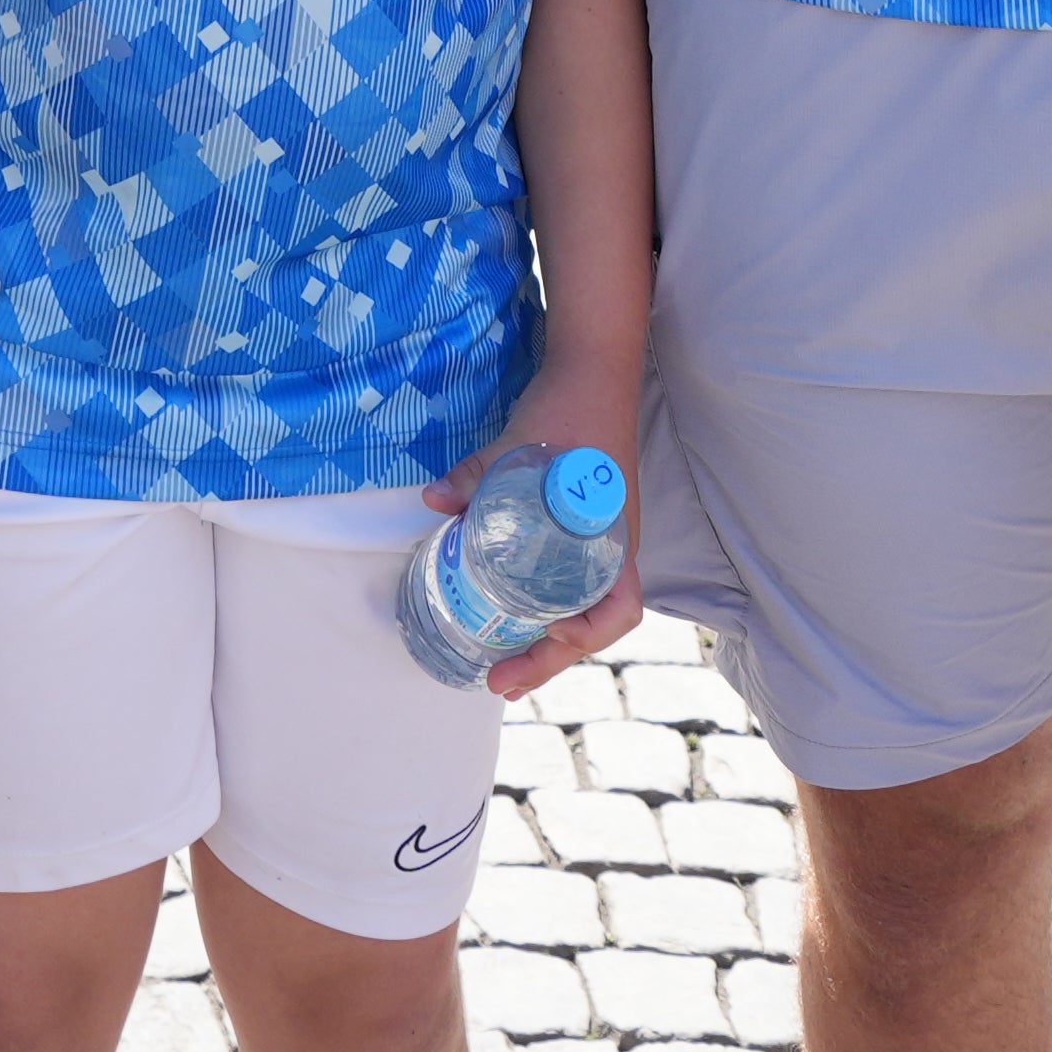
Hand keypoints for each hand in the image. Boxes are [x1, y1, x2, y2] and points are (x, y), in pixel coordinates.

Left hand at [426, 361, 649, 698]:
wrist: (594, 368)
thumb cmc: (569, 409)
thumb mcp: (518, 443)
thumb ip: (475, 476)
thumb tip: (431, 503)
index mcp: (611, 537)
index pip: (620, 610)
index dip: (588, 636)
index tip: (547, 636)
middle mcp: (612, 548)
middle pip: (596, 625)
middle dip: (550, 661)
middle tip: (499, 682)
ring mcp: (600, 539)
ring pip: (585, 608)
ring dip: (549, 641)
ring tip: (503, 662)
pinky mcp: (584, 526)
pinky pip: (574, 582)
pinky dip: (548, 605)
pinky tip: (512, 609)